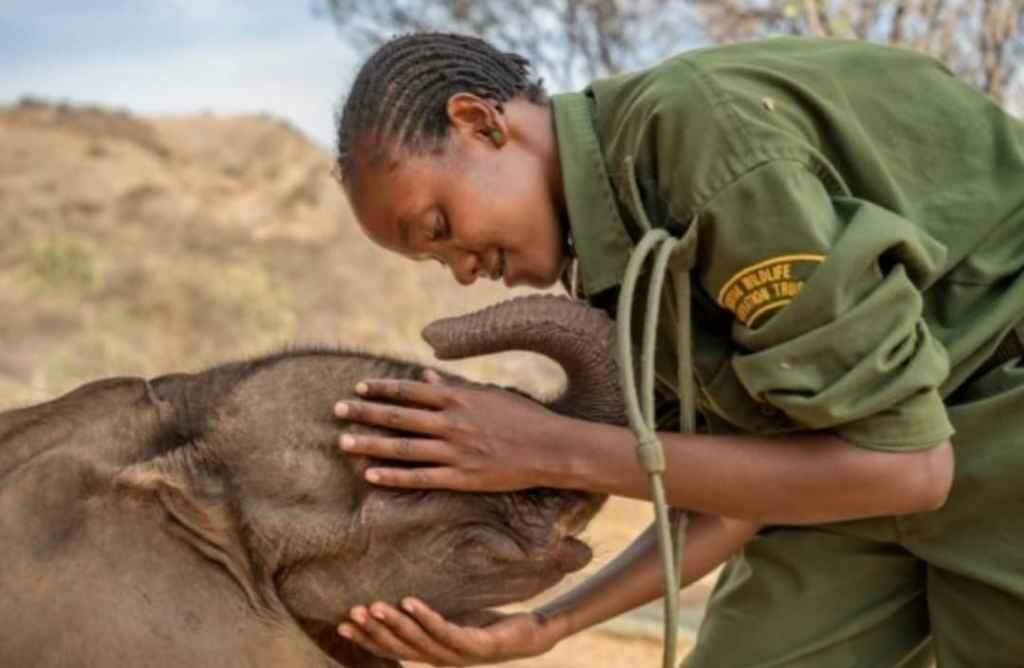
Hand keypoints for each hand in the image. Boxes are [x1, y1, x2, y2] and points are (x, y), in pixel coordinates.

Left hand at [334, 370, 567, 491]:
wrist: (551, 448)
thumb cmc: (524, 417)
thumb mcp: (490, 394)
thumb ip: (455, 388)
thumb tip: (427, 378)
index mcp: (459, 398)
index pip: (410, 391)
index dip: (382, 389)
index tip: (359, 388)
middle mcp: (452, 423)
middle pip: (398, 417)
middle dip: (365, 413)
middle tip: (337, 410)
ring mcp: (455, 452)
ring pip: (403, 447)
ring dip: (370, 443)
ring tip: (343, 441)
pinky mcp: (461, 477)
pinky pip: (420, 477)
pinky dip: (394, 476)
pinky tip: (371, 475)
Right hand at [337, 598, 564, 665]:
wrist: (531, 637)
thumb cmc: (491, 628)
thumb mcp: (460, 619)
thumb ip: (431, 615)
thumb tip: (430, 591)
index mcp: (433, 653)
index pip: (393, 649)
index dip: (367, 639)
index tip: (341, 623)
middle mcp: (441, 657)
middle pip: (399, 646)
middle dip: (373, 631)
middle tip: (350, 612)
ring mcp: (458, 653)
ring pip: (418, 641)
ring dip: (393, 624)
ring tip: (372, 606)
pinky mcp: (475, 645)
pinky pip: (445, 630)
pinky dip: (425, 618)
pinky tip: (409, 601)